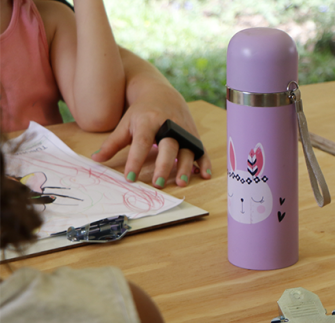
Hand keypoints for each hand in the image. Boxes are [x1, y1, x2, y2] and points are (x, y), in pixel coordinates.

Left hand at [91, 85, 211, 187]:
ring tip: (180, 182)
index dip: (136, 160)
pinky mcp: (194, 135)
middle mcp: (169, 125)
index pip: (142, 142)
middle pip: (168, 146)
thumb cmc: (141, 112)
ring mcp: (184, 130)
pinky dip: (203, 162)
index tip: (130, 177)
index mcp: (148, 121)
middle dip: (163, 165)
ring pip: (186, 150)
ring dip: (184, 167)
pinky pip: (201, 150)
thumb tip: (95, 159)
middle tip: (157, 183)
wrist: (161, 93)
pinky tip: (203, 174)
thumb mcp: (125, 124)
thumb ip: (112, 143)